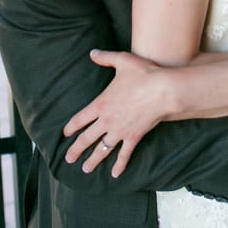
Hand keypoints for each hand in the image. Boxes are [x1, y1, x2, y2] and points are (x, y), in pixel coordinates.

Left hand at [63, 49, 170, 176]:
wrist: (163, 90)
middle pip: (86, 138)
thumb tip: (92, 52)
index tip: (64, 135)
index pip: (79, 119)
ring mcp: (120, 131)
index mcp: (100, 104)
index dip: (70, 128)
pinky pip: (124, 154)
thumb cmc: (143, 74)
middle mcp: (106, 120)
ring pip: (102, 150)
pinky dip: (119, 165)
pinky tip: (115, 175)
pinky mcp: (134, 137)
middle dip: (76, 149)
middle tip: (68, 159)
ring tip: (86, 169)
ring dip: (93, 160)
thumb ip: (105, 57)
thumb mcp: (122, 61)